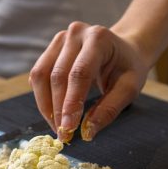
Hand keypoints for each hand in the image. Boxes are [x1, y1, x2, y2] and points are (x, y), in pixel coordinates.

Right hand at [29, 22, 149, 142]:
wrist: (125, 49)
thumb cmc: (128, 68)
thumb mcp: (129, 88)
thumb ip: (109, 109)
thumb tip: (87, 132)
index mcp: (99, 39)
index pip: (79, 73)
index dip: (70, 102)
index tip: (68, 128)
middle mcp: (76, 34)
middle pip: (57, 75)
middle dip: (57, 109)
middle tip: (63, 134)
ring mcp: (60, 39)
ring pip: (41, 75)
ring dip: (45, 105)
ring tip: (56, 126)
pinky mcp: (50, 49)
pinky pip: (38, 75)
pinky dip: (42, 97)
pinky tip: (53, 111)